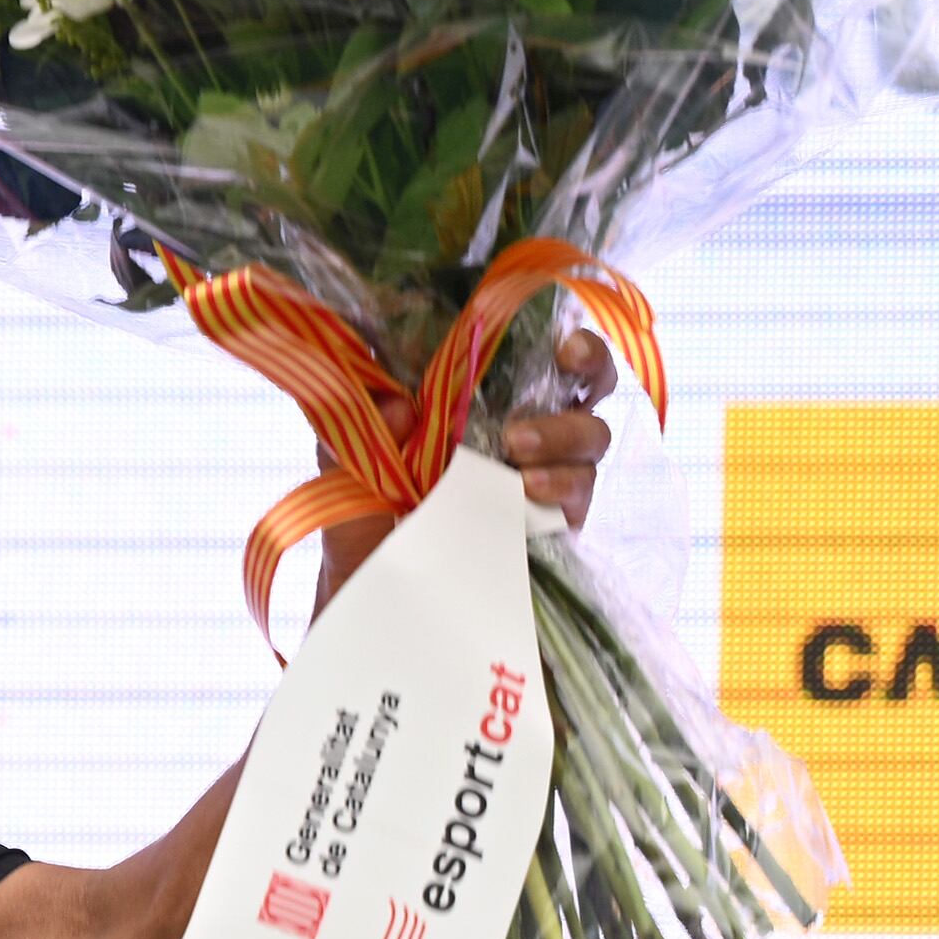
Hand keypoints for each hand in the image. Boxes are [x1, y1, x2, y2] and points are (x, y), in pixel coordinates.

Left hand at [306, 327, 620, 616]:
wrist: (376, 609)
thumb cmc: (362, 530)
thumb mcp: (346, 477)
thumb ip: (359, 435)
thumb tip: (397, 405)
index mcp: (474, 403)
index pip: (526, 350)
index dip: (553, 331)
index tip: (557, 328)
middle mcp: (520, 431)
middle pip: (585, 382)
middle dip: (590, 362)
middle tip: (566, 360)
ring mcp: (545, 476)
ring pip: (591, 433)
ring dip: (565, 430)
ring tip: (517, 447)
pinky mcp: (558, 525)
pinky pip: (582, 493)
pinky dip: (564, 483)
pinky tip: (532, 490)